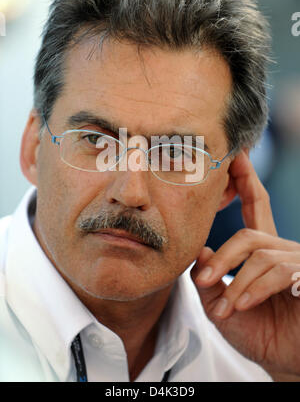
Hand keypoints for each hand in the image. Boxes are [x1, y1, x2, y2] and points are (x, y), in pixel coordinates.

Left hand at [191, 151, 299, 380]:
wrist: (284, 362)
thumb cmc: (256, 331)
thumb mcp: (221, 306)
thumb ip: (209, 279)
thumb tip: (200, 250)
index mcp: (262, 250)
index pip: (254, 206)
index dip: (246, 180)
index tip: (237, 155)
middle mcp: (282, 250)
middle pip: (249, 235)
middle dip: (224, 257)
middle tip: (202, 280)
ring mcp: (297, 263)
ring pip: (260, 255)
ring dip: (236, 282)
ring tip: (225, 308)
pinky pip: (277, 272)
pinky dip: (254, 289)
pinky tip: (242, 305)